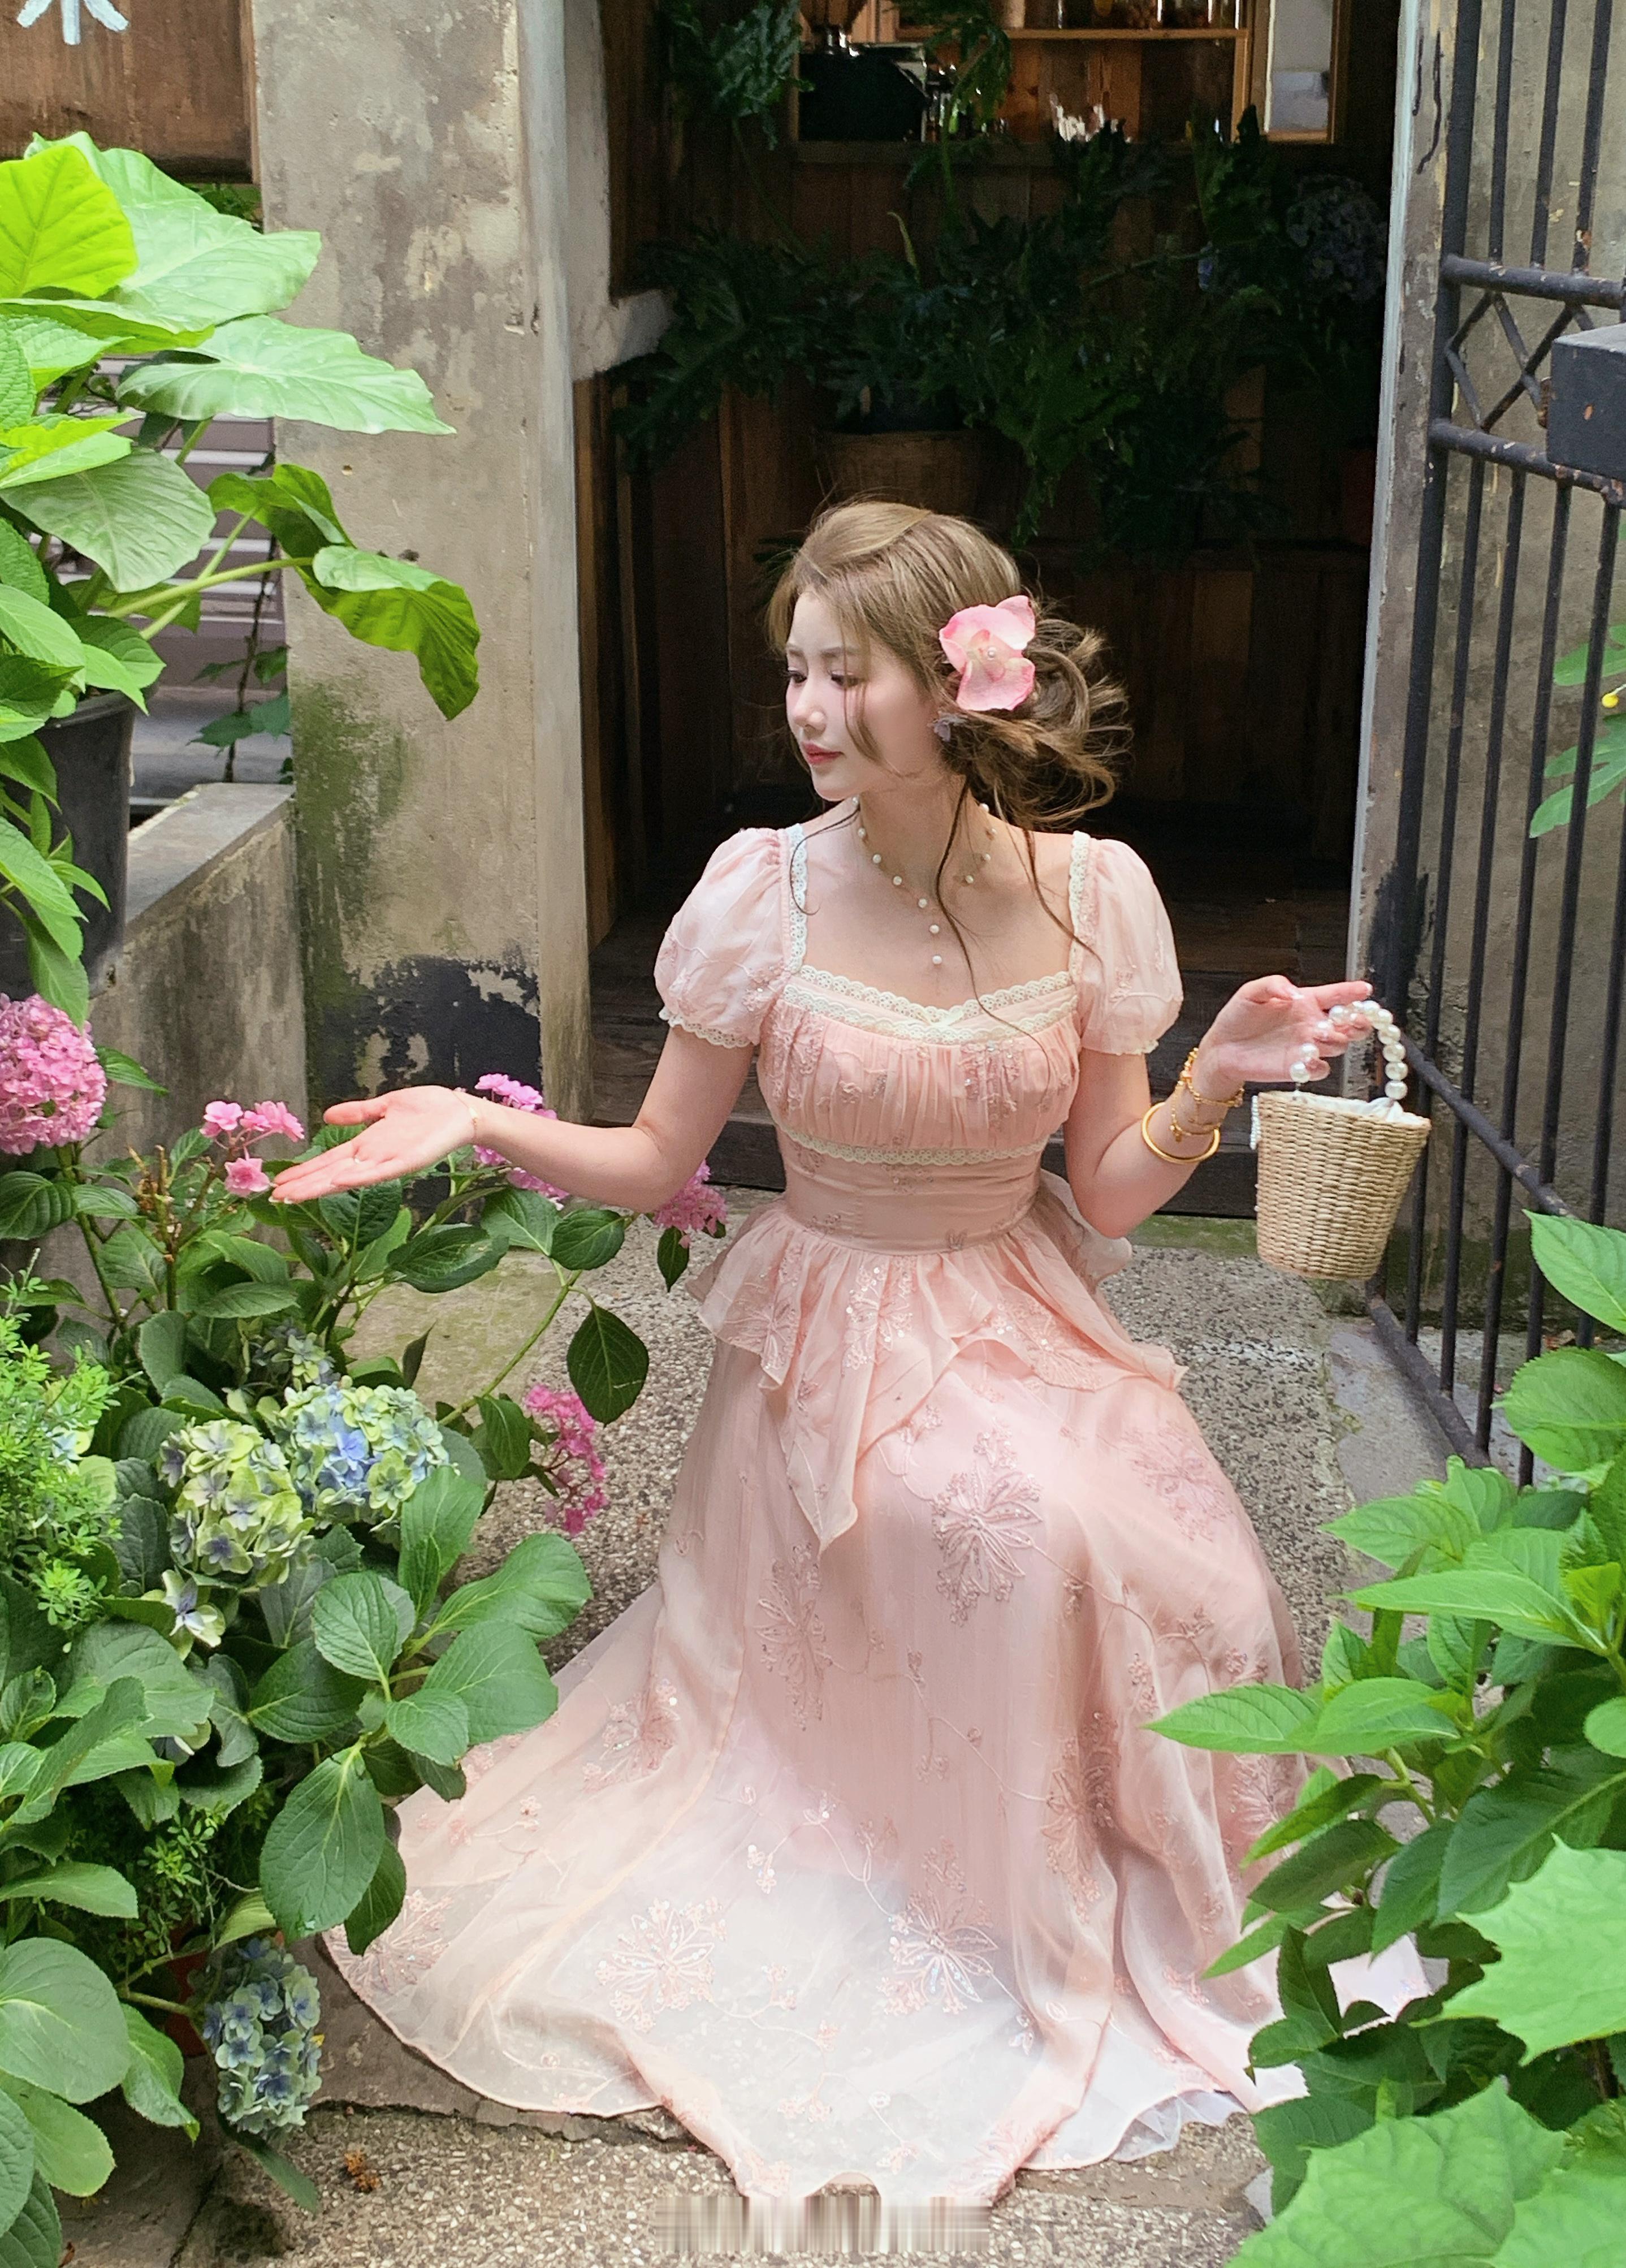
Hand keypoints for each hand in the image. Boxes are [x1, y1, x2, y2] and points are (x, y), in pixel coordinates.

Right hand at [270, 1087, 478, 1204]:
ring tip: (293, 1195)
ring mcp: (388, 1161)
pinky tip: (338, 1181)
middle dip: (303, 1185)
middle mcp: (373, 1157)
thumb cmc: (428, 1109)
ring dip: (320, 1186)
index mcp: (367, 1145)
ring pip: (347, 1177)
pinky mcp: (406, 1162)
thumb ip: (358, 1112)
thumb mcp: (385, 1106)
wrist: (460, 1111)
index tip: (278, 1182)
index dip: (303, 1171)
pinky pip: (379, 1173)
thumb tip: (328, 1115)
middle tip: (274, 1197)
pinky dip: (359, 1177)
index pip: (327, 1161)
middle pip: (330, 1173)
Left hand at [1194, 977, 1375, 1096]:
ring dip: (1335, 1039)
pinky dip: (1319, 1065)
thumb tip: (1294, 994)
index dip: (1351, 992)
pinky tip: (1309, 1059)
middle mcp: (1311, 1024)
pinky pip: (1320, 1069)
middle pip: (1348, 1023)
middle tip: (1353, 1018)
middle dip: (1357, 1020)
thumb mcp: (1252, 992)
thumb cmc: (1237, 1017)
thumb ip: (1274, 985)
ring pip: (1338, 1045)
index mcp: (1305, 1002)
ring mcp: (1307, 1046)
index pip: (1335, 995)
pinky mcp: (1299, 1067)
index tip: (1363, 989)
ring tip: (1319, 1033)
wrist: (1221, 1048)